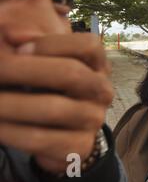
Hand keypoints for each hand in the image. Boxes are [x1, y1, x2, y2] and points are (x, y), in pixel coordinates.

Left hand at [0, 33, 112, 173]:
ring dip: (10, 104)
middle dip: (24, 70)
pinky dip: (10, 131)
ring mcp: (94, 119)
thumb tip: (14, 35)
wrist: (64, 133)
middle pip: (72, 74)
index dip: (53, 43)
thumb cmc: (52, 89)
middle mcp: (103, 91)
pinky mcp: (80, 146)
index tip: (16, 47)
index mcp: (98, 66)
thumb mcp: (50, 64)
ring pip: (53, 108)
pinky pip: (41, 138)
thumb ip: (35, 46)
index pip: (89, 45)